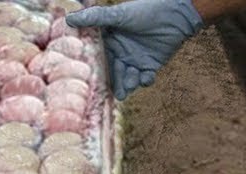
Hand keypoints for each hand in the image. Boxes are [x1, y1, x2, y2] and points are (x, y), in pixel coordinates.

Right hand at [65, 0, 203, 100]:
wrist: (177, 14)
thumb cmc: (146, 10)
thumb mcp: (118, 14)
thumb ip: (95, 18)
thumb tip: (68, 19)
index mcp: (108, 43)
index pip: (98, 60)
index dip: (95, 70)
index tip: (92, 79)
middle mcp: (119, 54)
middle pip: (111, 74)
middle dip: (113, 83)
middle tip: (114, 91)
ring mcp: (134, 61)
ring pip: (126, 79)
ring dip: (128, 83)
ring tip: (131, 83)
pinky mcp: (150, 67)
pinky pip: (144, 80)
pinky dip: (145, 81)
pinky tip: (147, 76)